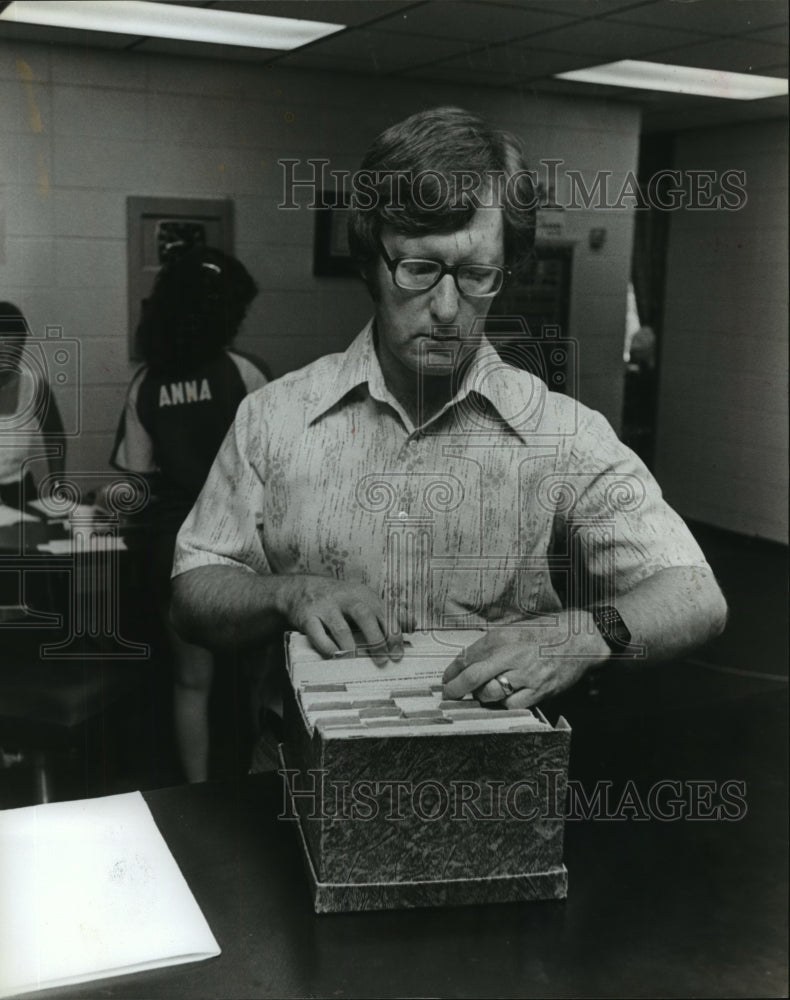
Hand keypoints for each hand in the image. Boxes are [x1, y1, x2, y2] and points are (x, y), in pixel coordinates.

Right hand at [278, 575, 402, 665]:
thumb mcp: (364, 599)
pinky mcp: (307, 616)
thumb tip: (412, 624)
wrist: (301, 588)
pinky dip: (327, 647)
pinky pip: (317, 634)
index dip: (393, 634)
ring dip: (350, 647)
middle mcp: (345, 598)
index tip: (398, 654)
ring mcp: (325, 606)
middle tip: (382, 660)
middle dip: (376, 640)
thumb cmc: (340, 599)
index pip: (384, 613)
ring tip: (357, 660)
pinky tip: (334, 656)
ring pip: (341, 627)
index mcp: (363, 594)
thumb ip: (387, 612)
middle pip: (365, 617)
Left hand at [442, 614, 607, 707]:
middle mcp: (511, 655)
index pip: (466, 657)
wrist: (580, 638)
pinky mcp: (539, 690)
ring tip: (480, 695)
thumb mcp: (514, 629)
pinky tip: (502, 700)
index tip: (447, 679)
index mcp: (502, 637)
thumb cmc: (546, 632)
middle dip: (455, 690)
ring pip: (490, 694)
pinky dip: (503, 705)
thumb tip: (467, 661)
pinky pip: (512, 705)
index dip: (452, 672)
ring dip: (480, 697)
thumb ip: (491, 644)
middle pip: (473, 677)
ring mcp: (525, 675)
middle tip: (449, 695)